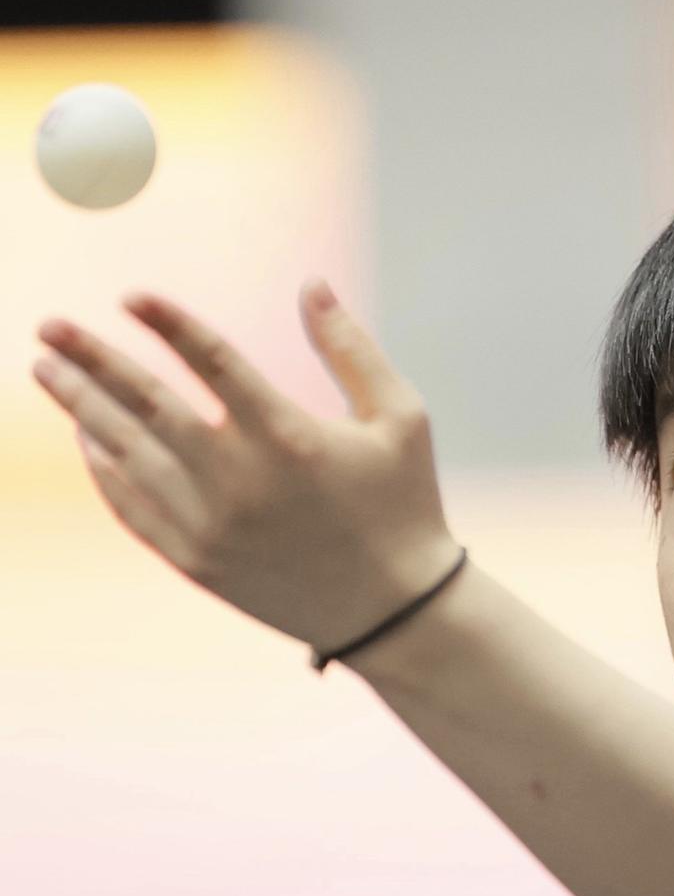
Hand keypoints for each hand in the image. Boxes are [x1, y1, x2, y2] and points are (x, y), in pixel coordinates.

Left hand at [31, 281, 459, 658]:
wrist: (394, 612)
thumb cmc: (405, 505)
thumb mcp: (402, 420)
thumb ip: (351, 349)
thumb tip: (311, 283)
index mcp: (289, 436)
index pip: (211, 359)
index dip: (166, 322)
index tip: (130, 297)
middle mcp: (241, 479)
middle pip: (145, 403)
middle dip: (89, 359)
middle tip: (47, 326)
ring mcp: (212, 525)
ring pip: (126, 453)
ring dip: (81, 407)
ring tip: (46, 369)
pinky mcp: (197, 562)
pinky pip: (132, 507)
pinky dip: (104, 469)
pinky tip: (90, 439)